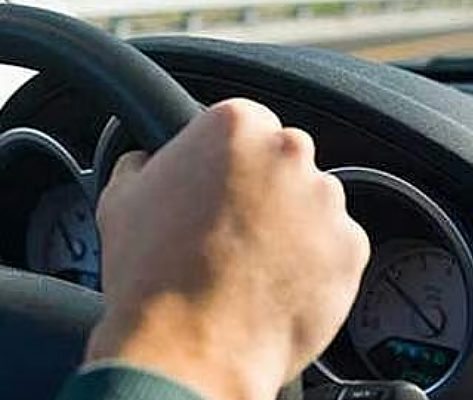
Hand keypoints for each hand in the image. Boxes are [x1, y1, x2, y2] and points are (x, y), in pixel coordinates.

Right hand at [87, 99, 368, 399]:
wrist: (188, 348)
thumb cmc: (151, 275)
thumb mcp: (121, 200)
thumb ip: (142, 164)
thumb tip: (145, 161)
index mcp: (234, 126)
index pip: (245, 125)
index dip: (227, 161)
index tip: (217, 186)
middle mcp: (288, 152)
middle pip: (283, 159)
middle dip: (263, 189)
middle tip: (230, 230)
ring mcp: (325, 201)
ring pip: (313, 203)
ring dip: (291, 225)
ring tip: (250, 265)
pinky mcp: (351, 249)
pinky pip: (336, 248)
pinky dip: (314, 264)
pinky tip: (274, 285)